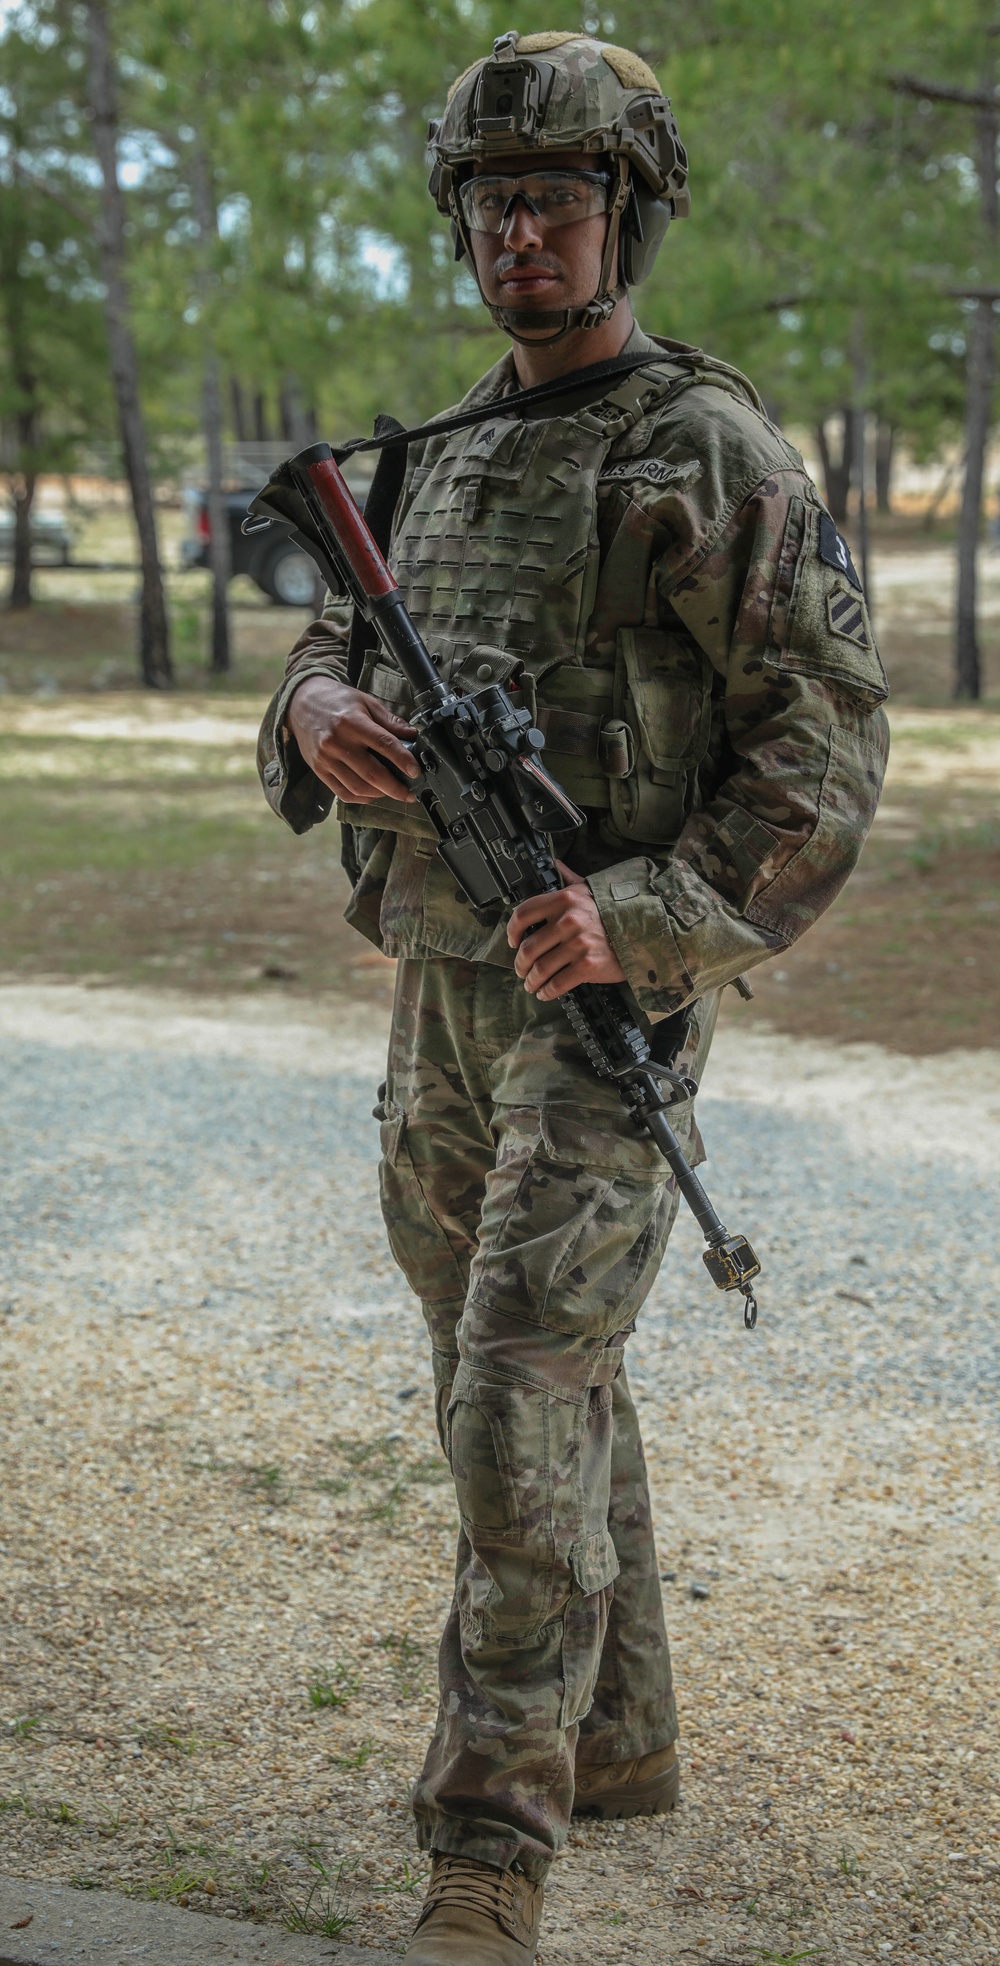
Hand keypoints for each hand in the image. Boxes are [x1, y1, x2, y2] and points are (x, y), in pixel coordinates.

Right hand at [286, 675, 418, 803]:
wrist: (301, 703)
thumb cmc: (337, 701)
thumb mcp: (366, 702)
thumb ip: (390, 721)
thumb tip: (412, 736)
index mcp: (352, 722)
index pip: (383, 744)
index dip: (403, 760)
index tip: (416, 771)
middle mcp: (337, 742)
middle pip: (371, 773)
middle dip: (395, 787)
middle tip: (409, 793)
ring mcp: (325, 758)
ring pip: (357, 787)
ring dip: (380, 794)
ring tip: (393, 792)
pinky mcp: (318, 769)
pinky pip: (342, 793)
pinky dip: (361, 797)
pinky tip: (373, 793)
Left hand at [507, 861, 625, 999]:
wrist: (645, 930)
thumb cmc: (615, 911)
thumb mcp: (590, 888)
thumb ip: (568, 878)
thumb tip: (554, 864)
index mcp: (564, 900)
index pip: (524, 914)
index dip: (512, 931)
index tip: (513, 941)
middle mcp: (568, 921)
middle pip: (529, 948)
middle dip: (520, 964)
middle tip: (521, 969)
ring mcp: (578, 944)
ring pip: (540, 968)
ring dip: (531, 980)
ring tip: (531, 984)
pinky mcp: (587, 965)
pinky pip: (558, 983)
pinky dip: (547, 991)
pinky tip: (544, 992)